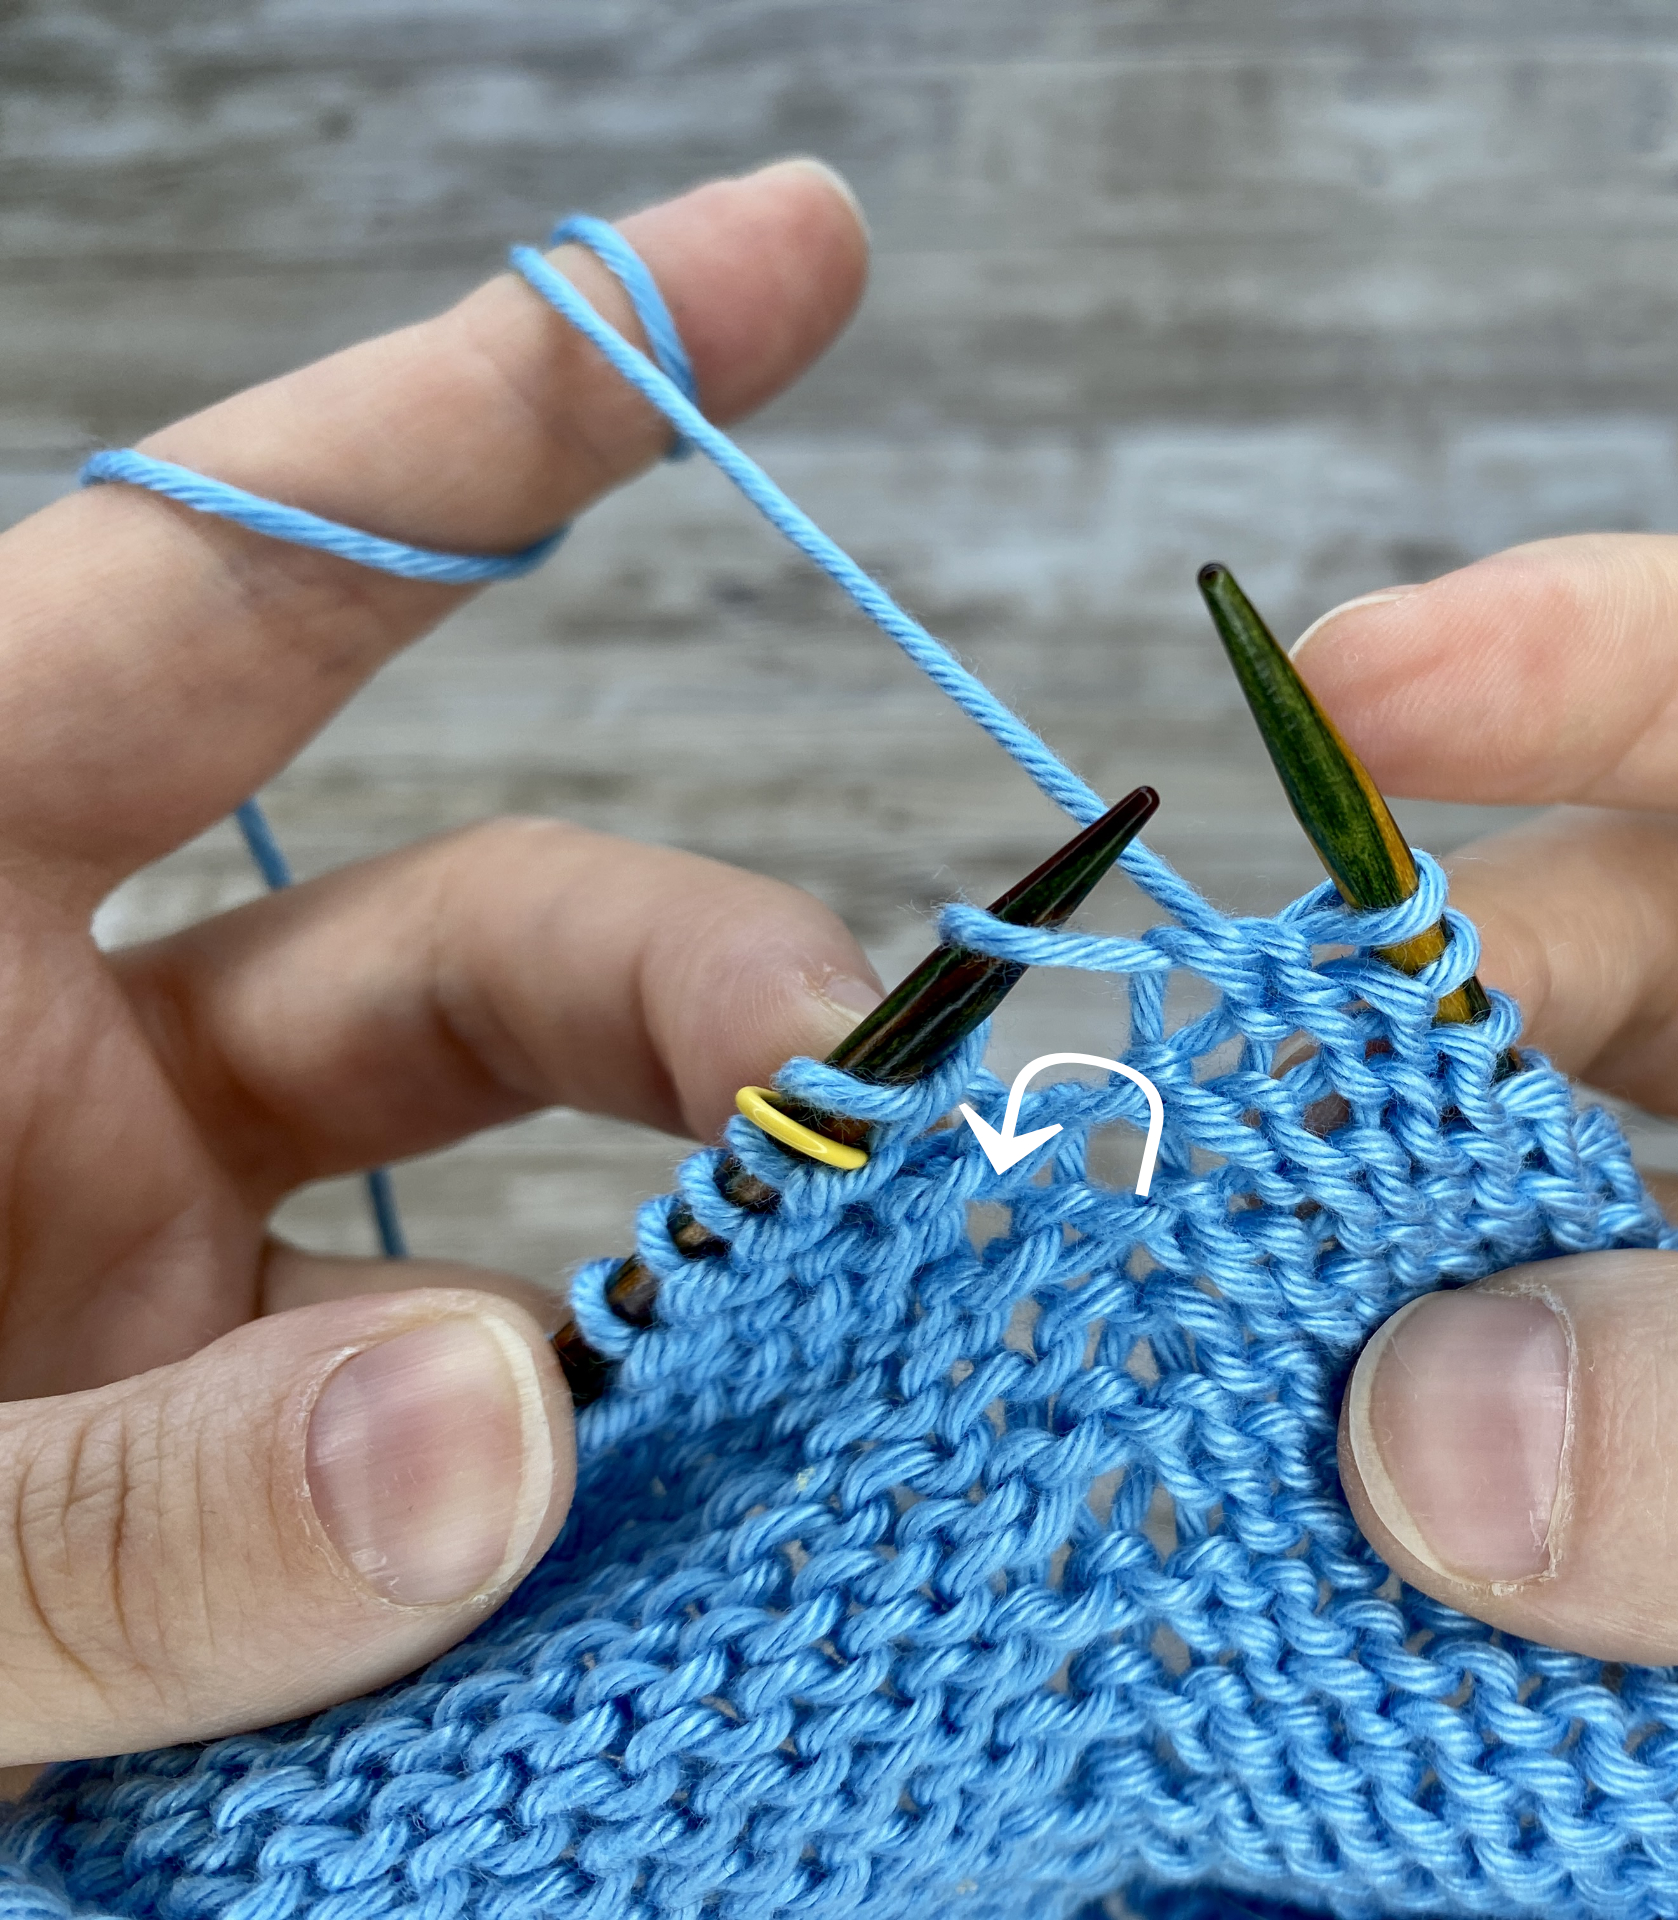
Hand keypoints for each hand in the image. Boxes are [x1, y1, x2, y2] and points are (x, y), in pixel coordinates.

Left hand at [0, 162, 881, 1765]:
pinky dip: (596, 1515)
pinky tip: (714, 1571)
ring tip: (850, 1392)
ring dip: (696, 1299)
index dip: (507, 409)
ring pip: (515, 1226)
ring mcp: (153, 1299)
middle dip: (712, 987)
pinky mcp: (231, 1492)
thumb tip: (503, 1441)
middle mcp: (48, 1083)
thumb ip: (101, 1511)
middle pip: (475, 936)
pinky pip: (468, 1463)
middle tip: (877, 1102)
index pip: (232, 591)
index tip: (789, 256)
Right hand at [1298, 536, 1677, 1916]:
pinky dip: (1385, 1490)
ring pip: (1522, 1213)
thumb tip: (1458, 1410)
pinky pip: (1503, 1478)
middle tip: (1267, 1092)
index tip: (1361, 679)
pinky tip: (1311, 1510)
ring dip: (1374, 1249)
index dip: (1609, 653)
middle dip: (1440, 992)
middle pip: (1631, 954)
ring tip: (1248, 1309)